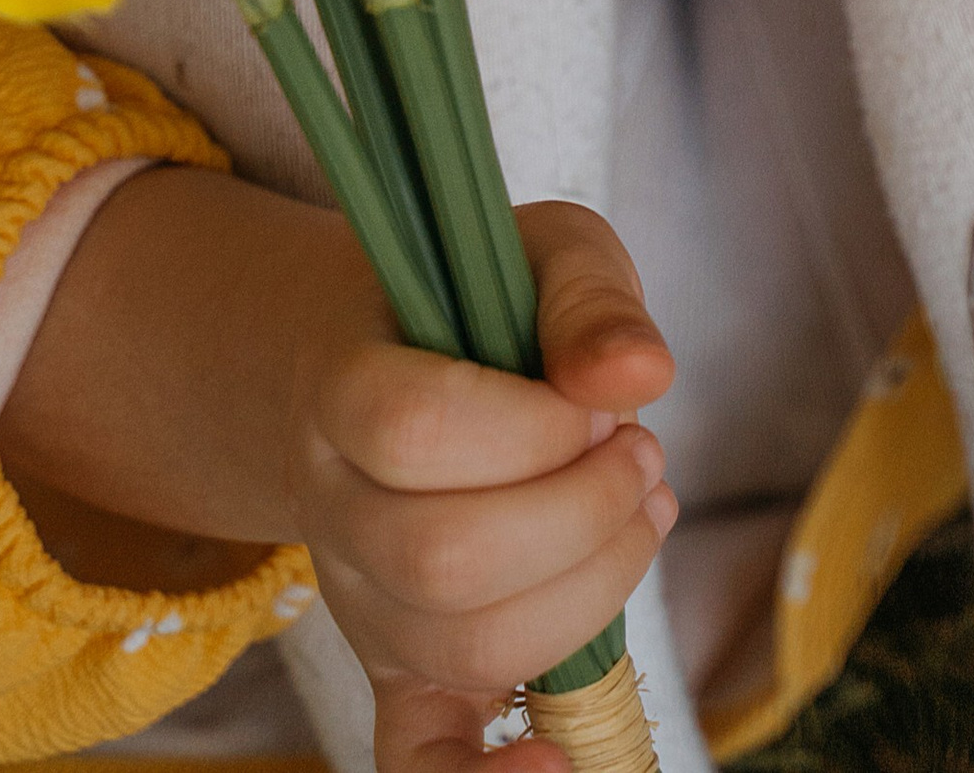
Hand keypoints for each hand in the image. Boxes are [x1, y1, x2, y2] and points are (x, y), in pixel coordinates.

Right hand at [310, 202, 678, 772]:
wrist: (390, 363)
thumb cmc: (480, 305)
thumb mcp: (543, 252)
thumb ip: (588, 297)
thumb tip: (638, 374)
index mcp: (341, 391)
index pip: (417, 427)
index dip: (535, 424)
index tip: (603, 399)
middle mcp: (332, 514)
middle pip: (444, 557)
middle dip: (584, 511)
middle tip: (641, 455)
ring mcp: (361, 605)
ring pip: (462, 645)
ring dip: (590, 588)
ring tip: (639, 511)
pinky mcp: (397, 671)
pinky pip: (416, 763)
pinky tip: (560, 763)